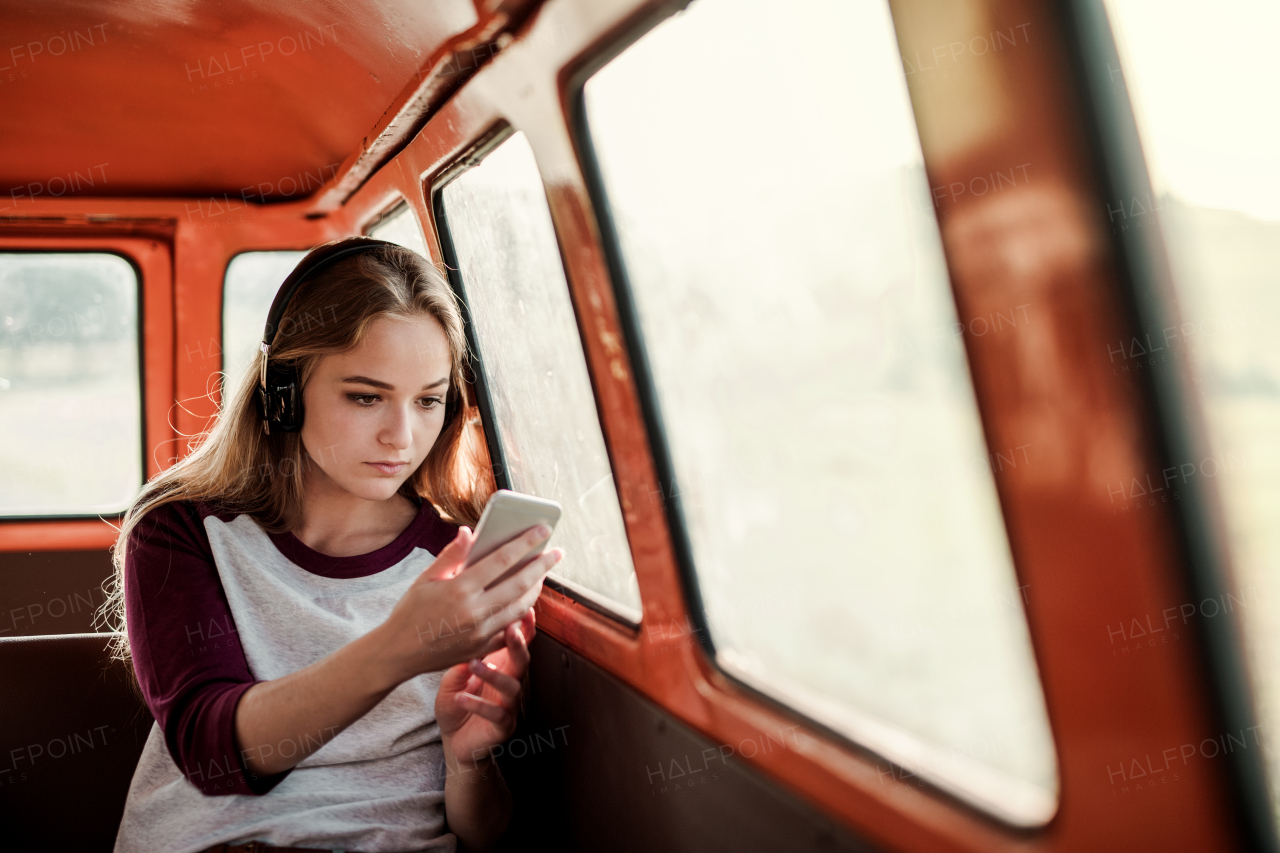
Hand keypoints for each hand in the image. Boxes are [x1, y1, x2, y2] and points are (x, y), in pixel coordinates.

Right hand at [373, 524, 561, 684]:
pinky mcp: (483, 648)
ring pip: (521, 607)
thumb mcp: (425, 579)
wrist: (398, 654)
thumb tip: (469, 532)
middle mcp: (474, 612)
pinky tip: (526, 600)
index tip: (542, 530)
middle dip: (542, 565)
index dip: (524, 543)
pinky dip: (522, 613)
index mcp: (459, 589)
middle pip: (519, 583)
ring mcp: (481, 633)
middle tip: (557, 552)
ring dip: (536, 589)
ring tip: (543, 574)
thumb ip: (451, 555)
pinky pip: (511, 629)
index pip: (501, 560)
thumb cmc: (410, 612)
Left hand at [437, 609, 535, 769]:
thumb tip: (465, 648)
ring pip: (511, 686)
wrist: (455, 739)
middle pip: (522, 661)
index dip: (523, 628)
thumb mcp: (451, 679)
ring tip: (474, 664)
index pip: (517, 644)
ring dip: (493, 673)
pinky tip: (461, 697)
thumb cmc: (457, 702)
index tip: (524, 609)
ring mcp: (509, 705)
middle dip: (519, 644)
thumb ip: (459, 664)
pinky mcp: (502, 726)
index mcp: (502, 666)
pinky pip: (495, 714)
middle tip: (510, 630)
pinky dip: (478, 705)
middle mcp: (510, 682)